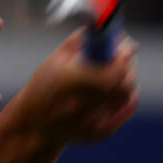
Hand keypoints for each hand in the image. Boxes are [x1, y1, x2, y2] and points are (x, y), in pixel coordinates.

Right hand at [13, 29, 139, 145]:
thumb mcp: (55, 60)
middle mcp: (81, 107)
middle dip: (127, 65)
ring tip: (117, 70)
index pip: (112, 72)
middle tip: (124, 54)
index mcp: (68, 84)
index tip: (126, 45)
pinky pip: (126, 108)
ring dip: (127, 78)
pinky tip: (117, 86)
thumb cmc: (43, 88)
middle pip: (124, 83)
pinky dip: (126, 94)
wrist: (34, 127)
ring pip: (128, 94)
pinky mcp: (100, 134)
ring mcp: (92, 124)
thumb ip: (81, 40)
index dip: (124, 56)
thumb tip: (109, 28)